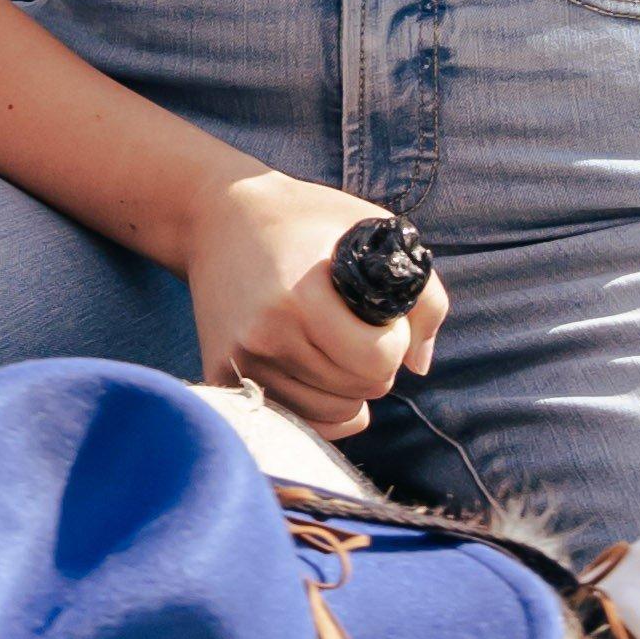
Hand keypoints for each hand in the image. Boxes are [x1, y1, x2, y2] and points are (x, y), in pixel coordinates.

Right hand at [179, 170, 450, 441]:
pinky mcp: (223, 376)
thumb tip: (419, 367)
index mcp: (301, 297)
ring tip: (334, 345)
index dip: (393, 339)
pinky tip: (316, 371)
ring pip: (333, 414)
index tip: (378, 314)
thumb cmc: (305, 222)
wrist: (217, 216)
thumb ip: (422, 297)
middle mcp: (266, 336)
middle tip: (355, 326)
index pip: (379, 361)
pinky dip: (319, 407)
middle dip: (374, 364)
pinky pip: (297, 422)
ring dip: (348, 388)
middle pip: (360, 391)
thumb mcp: (372, 233)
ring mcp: (241, 361)